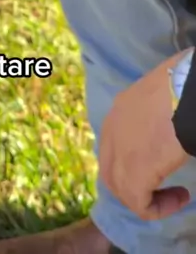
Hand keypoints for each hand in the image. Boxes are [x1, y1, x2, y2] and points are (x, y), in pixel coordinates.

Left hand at [99, 52, 190, 220]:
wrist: (187, 90)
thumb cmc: (183, 89)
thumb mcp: (164, 97)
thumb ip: (158, 113)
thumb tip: (169, 125)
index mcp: (120, 110)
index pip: (114, 144)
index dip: (133, 160)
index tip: (162, 162)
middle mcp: (112, 130)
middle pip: (110, 168)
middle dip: (133, 183)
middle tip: (159, 188)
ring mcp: (119, 151)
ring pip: (120, 188)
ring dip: (146, 198)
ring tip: (174, 196)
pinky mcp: (134, 173)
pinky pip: (139, 203)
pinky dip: (158, 208)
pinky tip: (181, 197)